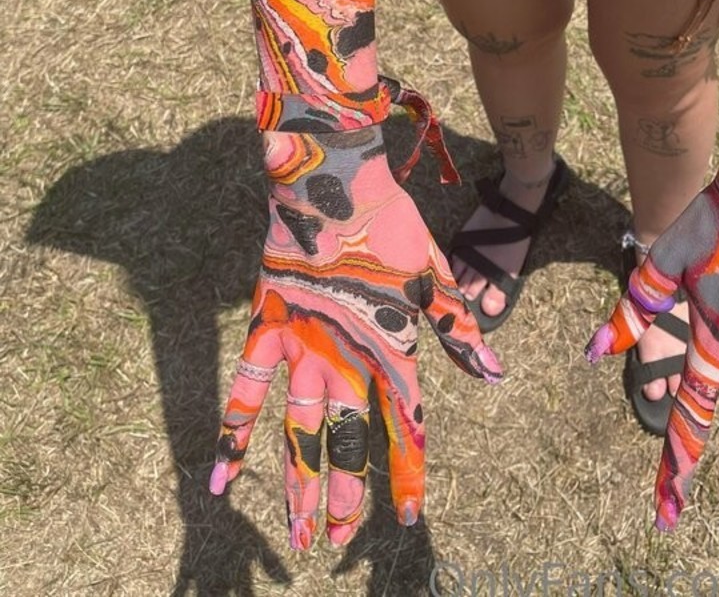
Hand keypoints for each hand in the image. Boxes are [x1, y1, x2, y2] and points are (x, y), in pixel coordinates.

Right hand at [210, 127, 502, 549]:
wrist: (335, 182)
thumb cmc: (391, 224)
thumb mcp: (432, 275)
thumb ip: (458, 329)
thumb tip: (496, 374)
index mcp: (390, 347)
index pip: (404, 425)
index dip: (406, 474)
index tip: (407, 517)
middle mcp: (347, 359)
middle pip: (348, 442)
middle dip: (346, 494)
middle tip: (340, 539)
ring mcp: (303, 347)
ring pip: (301, 432)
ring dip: (300, 484)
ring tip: (299, 534)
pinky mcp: (268, 327)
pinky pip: (245, 391)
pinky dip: (232, 436)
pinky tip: (220, 481)